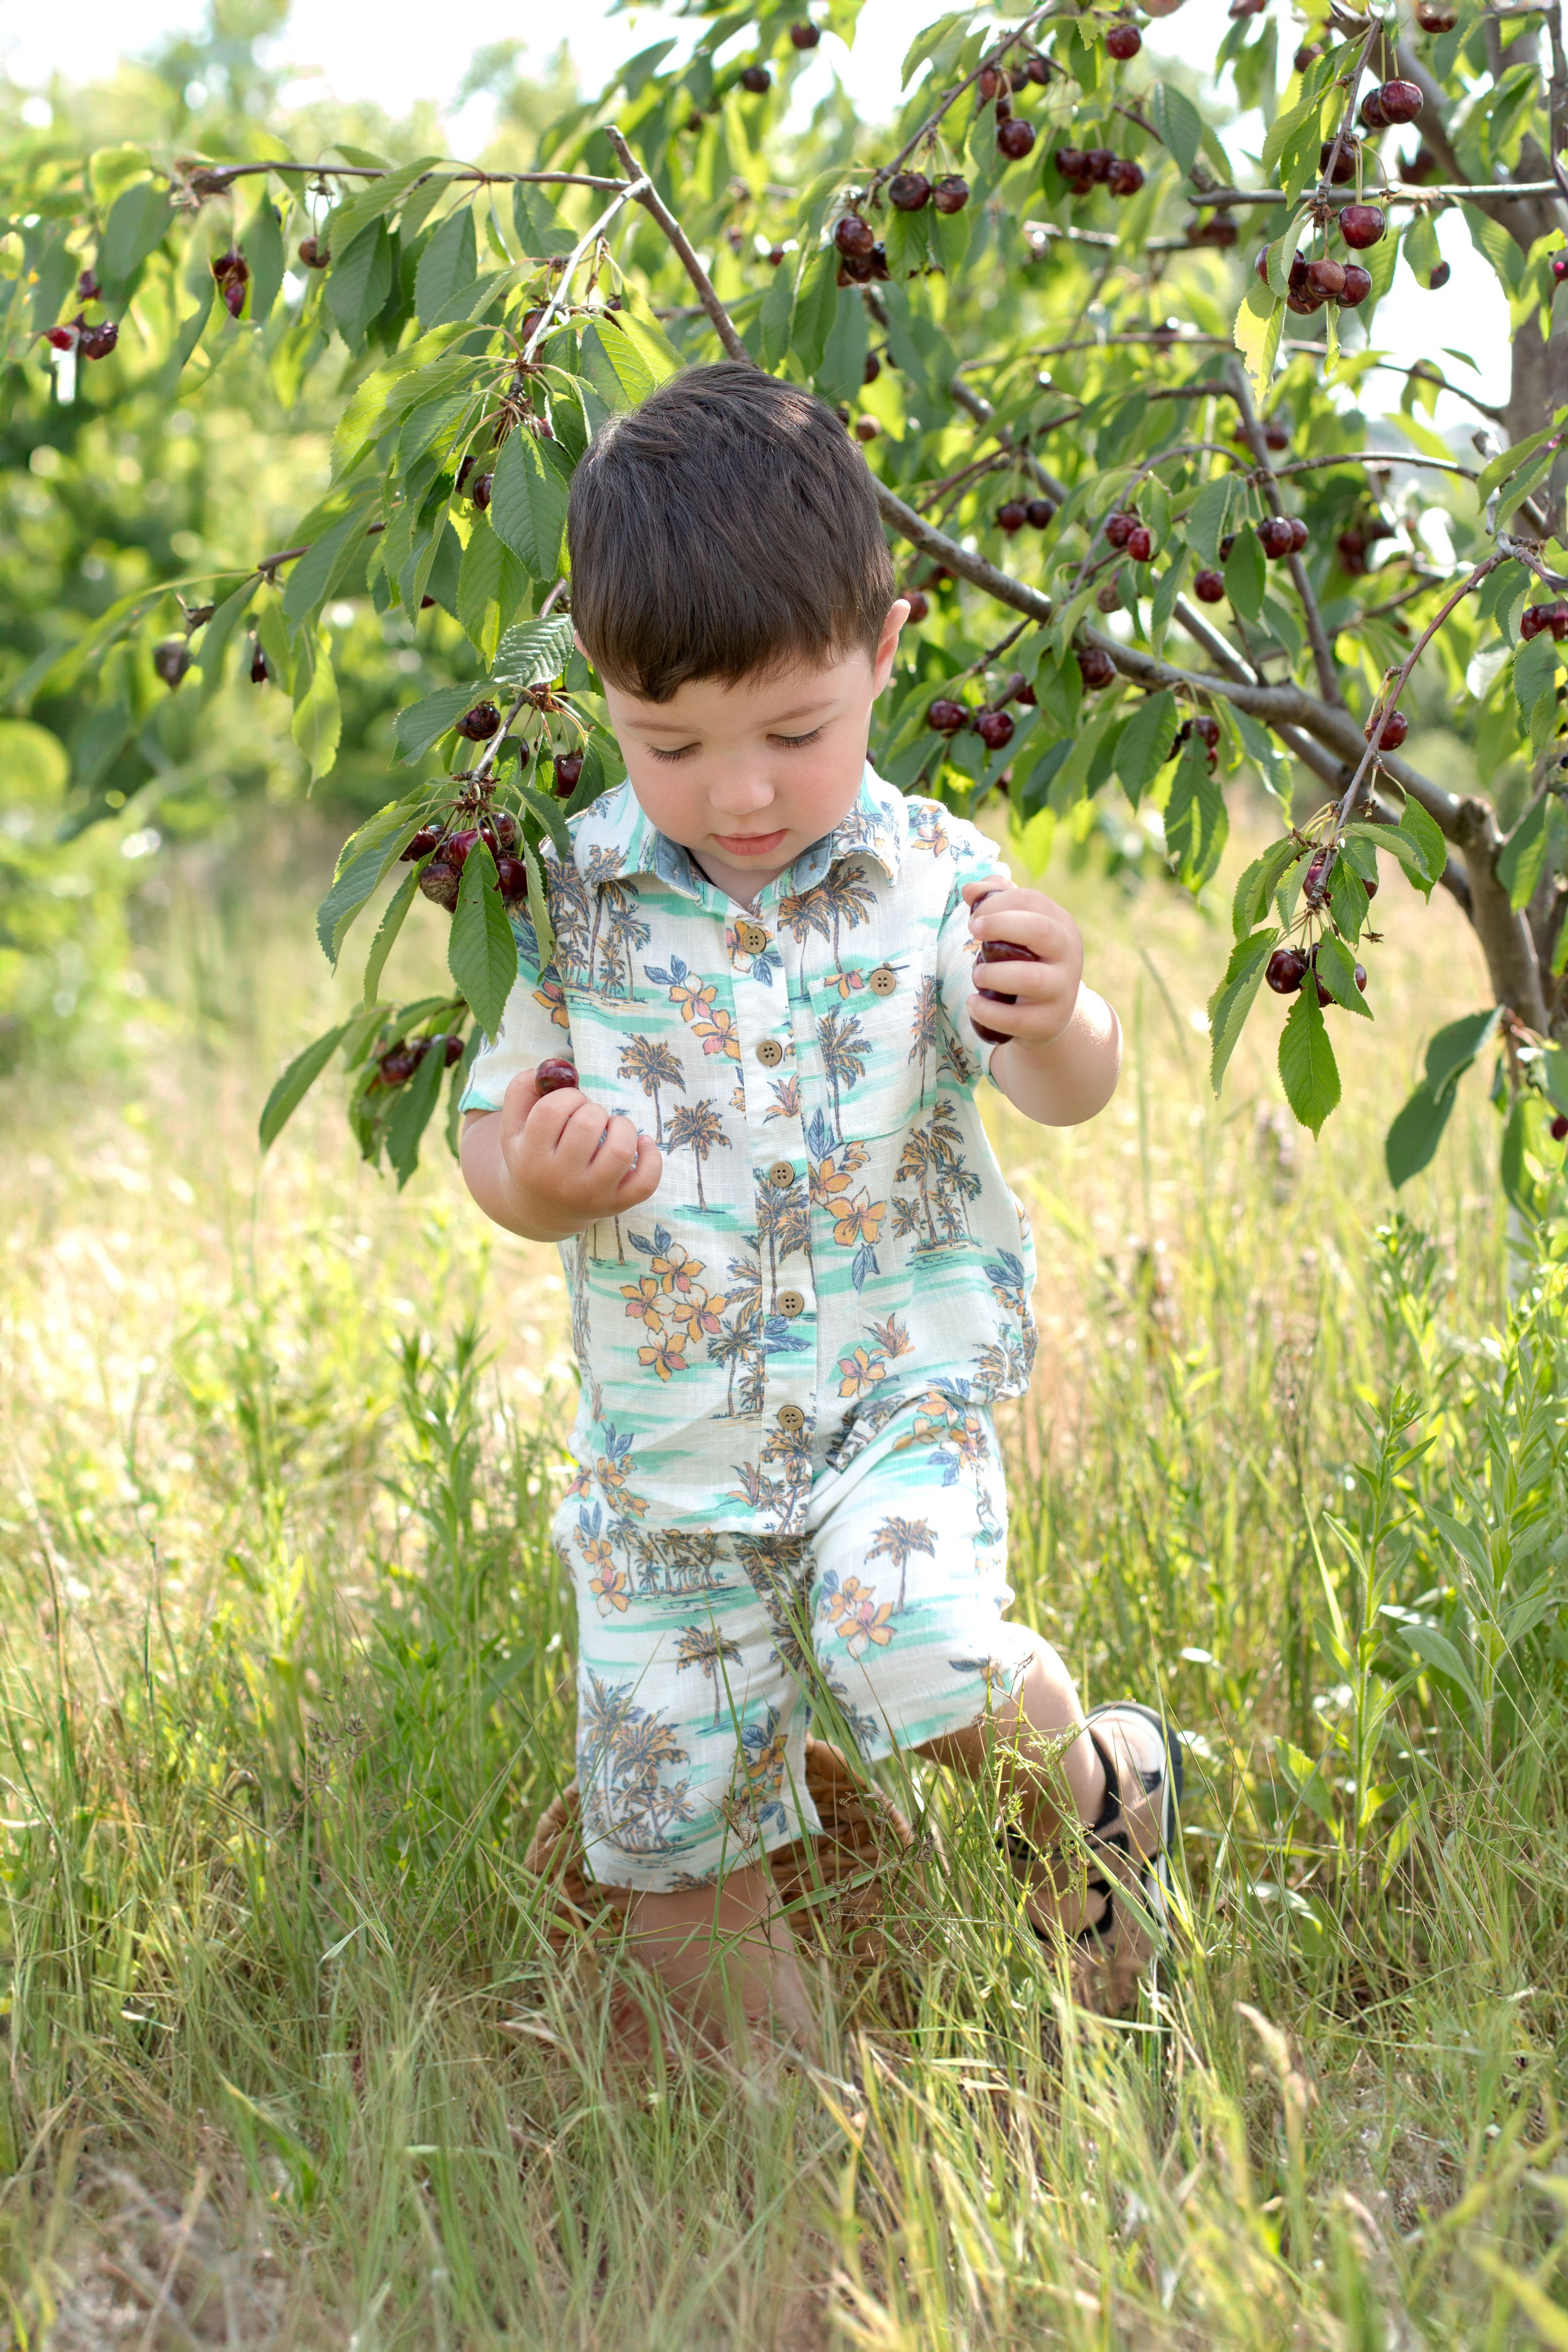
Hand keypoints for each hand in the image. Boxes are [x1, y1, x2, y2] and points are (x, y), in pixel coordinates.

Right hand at [467, 1067, 661, 1242]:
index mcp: (530, 1158)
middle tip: (589, 1117)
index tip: (571, 1102)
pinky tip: (641, 1144)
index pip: (552, 1111)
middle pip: (587, 1126)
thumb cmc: (531, 1156)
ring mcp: (591, 1195)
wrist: (542, 1210)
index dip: (567, 1095)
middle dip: (593, 1109)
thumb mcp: (513, 1126)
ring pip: (620, 1151)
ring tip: (613, 1128)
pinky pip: (645, 1181)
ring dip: (622, 1127)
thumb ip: (522, 1089)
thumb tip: (550, 1067)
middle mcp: (559, 1181)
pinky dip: (651, 1156)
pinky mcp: (617, 1204)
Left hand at [962, 877, 1084, 1050]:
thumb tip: (970, 888)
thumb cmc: (1027, 961)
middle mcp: (1067, 954)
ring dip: (993, 974)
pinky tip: (973, 1004)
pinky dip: (989, 1012)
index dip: (997, 903)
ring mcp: (1061, 990)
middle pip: (1040, 930)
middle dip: (1001, 924)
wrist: (1049, 1014)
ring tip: (976, 975)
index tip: (973, 917)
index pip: (1032, 900)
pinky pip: (1017, 1019)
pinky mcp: (1048, 1021)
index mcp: (1061, 924)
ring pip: (1030, 978)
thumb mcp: (1018, 928)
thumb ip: (995, 901)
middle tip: (973, 930)